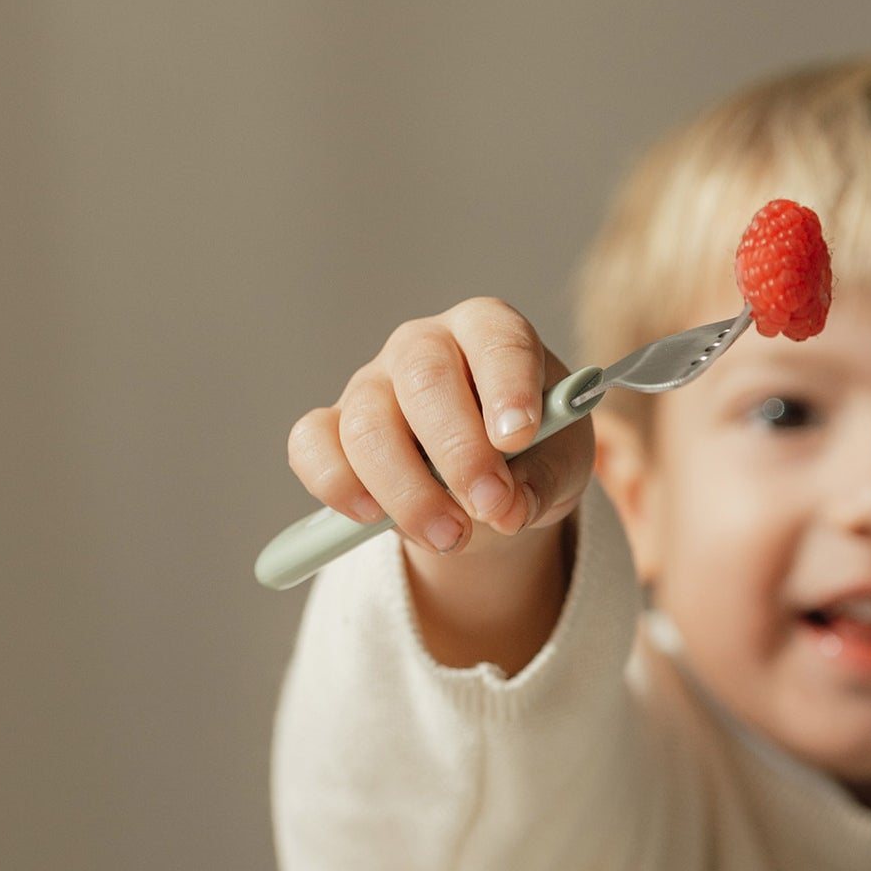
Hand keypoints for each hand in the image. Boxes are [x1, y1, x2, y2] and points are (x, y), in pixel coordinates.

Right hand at [286, 300, 594, 670]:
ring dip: (409, 491)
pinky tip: (373, 519)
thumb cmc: (531, 457)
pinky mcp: (330, 428)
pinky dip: (337, 485)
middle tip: (489, 508)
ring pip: (368, 424)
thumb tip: (508, 509)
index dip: (506, 385)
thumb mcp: (558, 467)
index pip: (496, 339)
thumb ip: (542, 483)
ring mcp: (371, 383)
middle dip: (459, 452)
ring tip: (451, 539)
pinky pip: (312, 446)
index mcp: (489, 332)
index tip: (519, 438)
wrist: (489, 486)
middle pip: (424, 380)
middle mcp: (424, 346)